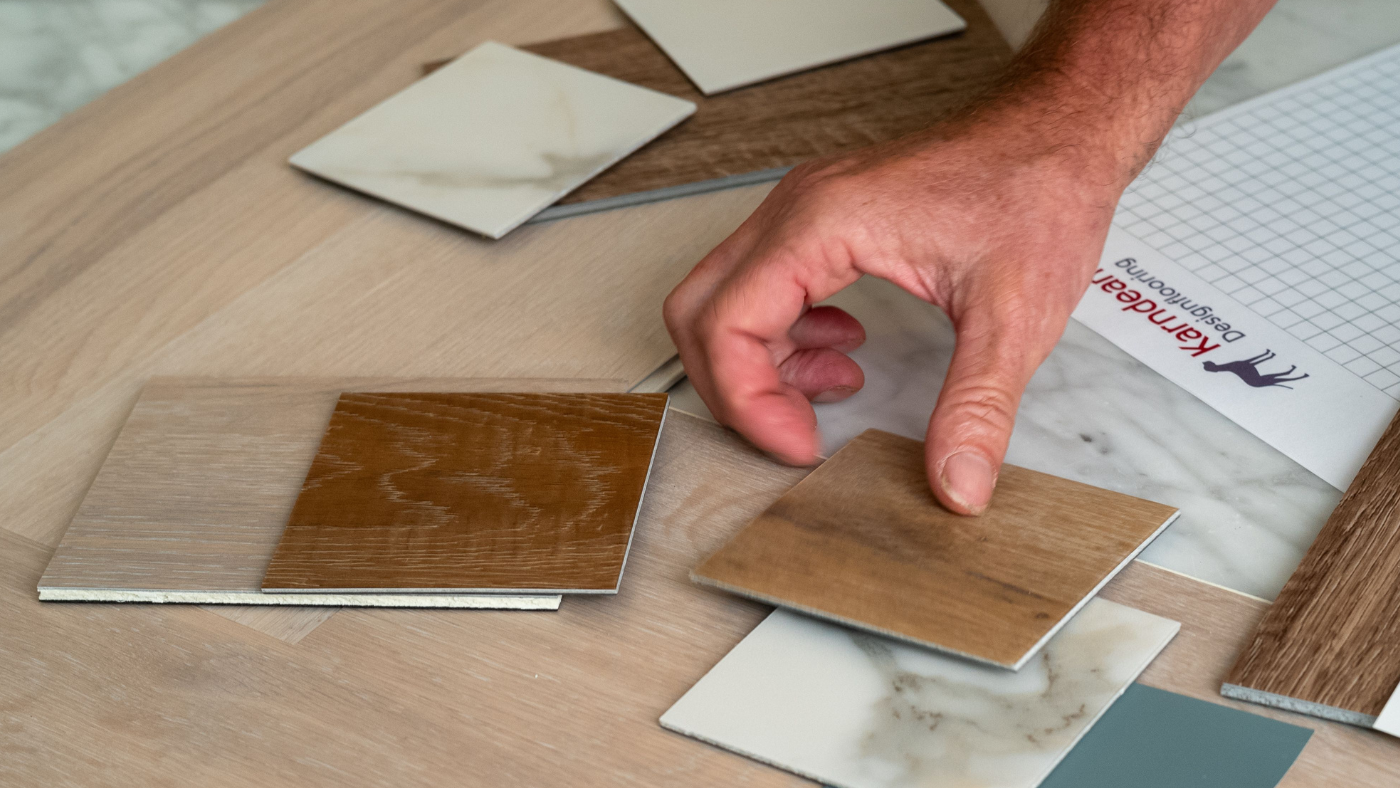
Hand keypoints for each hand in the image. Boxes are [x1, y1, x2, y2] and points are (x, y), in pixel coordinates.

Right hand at [664, 112, 1126, 513]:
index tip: (801, 447)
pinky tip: (843, 354)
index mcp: (822, 224)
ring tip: (830, 394)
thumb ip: (977, 408)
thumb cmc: (1037, 191)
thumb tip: (956, 485)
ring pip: (724, 297)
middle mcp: (798, 209)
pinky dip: (784, 334)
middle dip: (736, 388)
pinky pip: (762, 283)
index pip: (725, 324)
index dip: (749, 402)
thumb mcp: (1014, 317)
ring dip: (758, 363)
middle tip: (794, 435)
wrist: (1062, 131)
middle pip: (700, 312)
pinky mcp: (824, 218)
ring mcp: (805, 208)